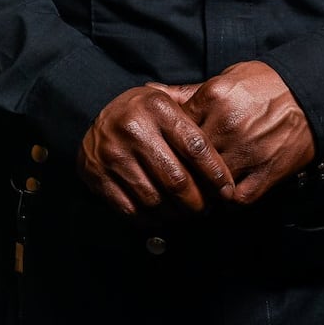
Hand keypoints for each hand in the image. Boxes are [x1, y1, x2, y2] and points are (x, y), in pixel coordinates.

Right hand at [77, 84, 231, 217]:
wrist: (93, 118)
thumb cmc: (144, 115)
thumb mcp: (168, 104)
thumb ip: (197, 122)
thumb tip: (230, 156)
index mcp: (157, 107)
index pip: (197, 147)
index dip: (216, 175)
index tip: (227, 192)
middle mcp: (133, 127)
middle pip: (177, 180)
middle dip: (197, 203)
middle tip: (206, 210)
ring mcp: (113, 152)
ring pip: (155, 200)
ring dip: (175, 215)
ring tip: (185, 214)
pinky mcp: (97, 174)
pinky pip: (131, 209)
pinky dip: (150, 220)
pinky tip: (160, 215)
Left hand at [182, 61, 314, 205]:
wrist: (310, 93)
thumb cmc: (264, 84)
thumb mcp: (224, 79)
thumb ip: (186, 92)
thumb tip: (149, 92)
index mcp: (214, 97)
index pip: (175, 128)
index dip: (170, 141)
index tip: (170, 147)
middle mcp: (227, 124)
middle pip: (189, 157)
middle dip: (182, 166)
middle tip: (178, 173)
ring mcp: (248, 150)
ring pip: (210, 181)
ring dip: (203, 186)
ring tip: (199, 186)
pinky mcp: (267, 172)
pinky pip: (237, 198)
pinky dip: (227, 200)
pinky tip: (223, 193)